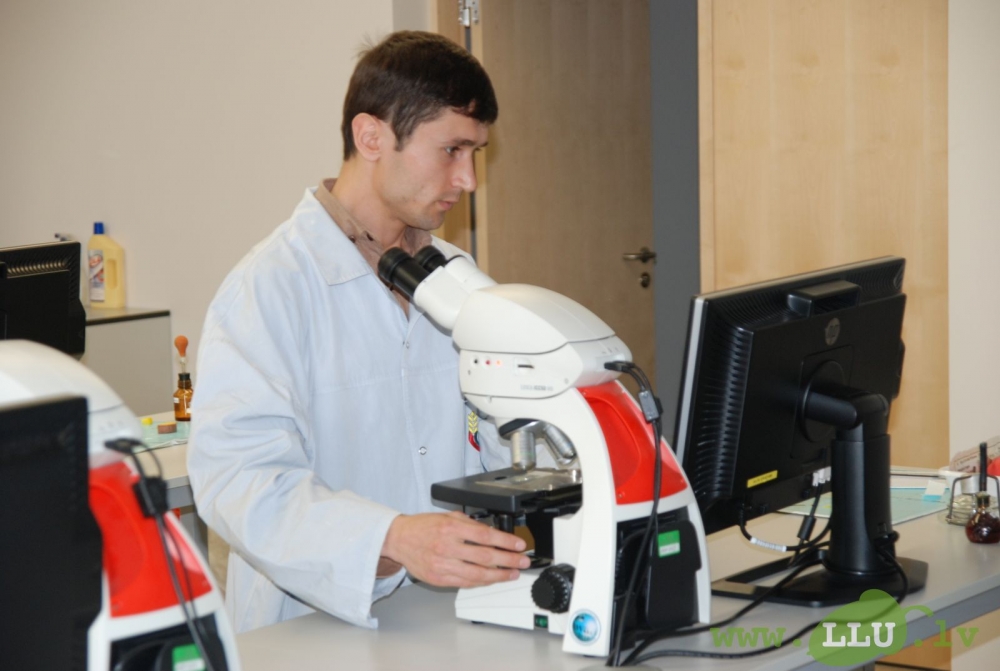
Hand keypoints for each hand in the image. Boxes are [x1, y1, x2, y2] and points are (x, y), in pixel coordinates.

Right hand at [381, 511, 529, 587]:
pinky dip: (481, 582)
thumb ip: (470, 524)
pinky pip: (465, 583)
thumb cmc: (423, 527)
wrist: (399, 539)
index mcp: (451, 527)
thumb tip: (492, 532)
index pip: (485, 535)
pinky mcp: (439, 578)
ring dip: (499, 575)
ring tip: (511, 574)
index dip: (506, 541)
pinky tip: (492, 579)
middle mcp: (447, 546)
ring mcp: (443, 564)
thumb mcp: (448, 516)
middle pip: (485, 556)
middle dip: (509, 560)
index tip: (519, 545)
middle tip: (522, 562)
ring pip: (477, 574)